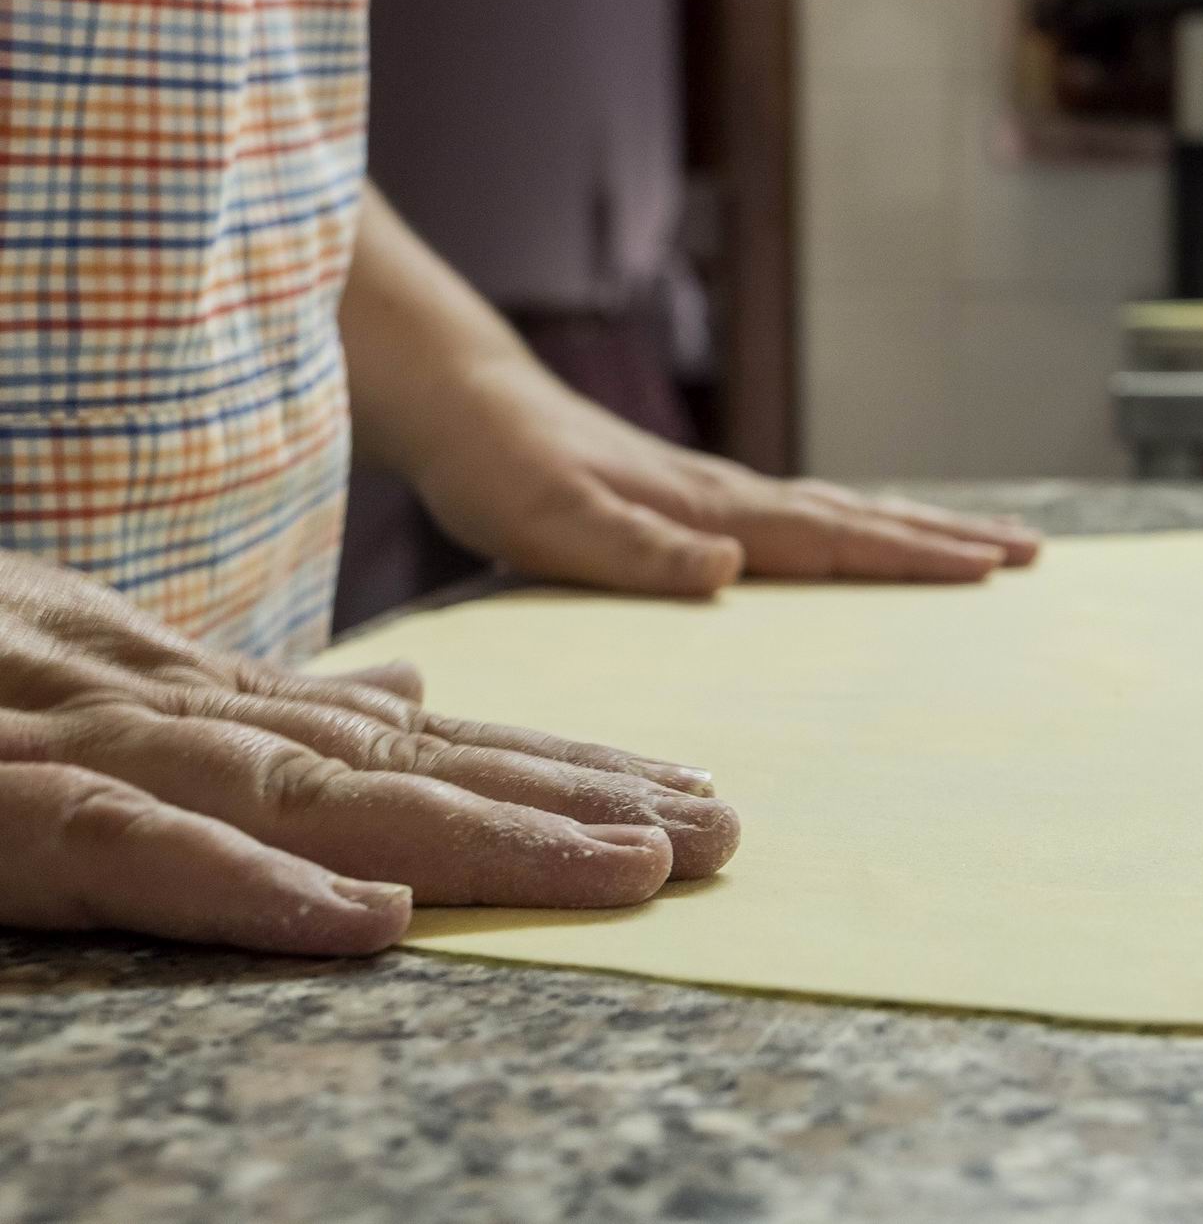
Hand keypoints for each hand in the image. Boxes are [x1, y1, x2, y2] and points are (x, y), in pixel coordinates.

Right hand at [0, 552, 738, 954]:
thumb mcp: (98, 682)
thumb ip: (251, 705)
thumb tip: (402, 701)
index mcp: (195, 696)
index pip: (410, 733)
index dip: (552, 763)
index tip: (683, 795)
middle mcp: (164, 712)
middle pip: (401, 760)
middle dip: (569, 797)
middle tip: (723, 833)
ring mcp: (74, 754)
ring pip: (306, 797)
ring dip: (474, 833)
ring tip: (624, 868)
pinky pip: (128, 854)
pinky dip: (247, 888)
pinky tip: (366, 924)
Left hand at [408, 358, 1042, 597]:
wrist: (468, 409)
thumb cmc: (504, 475)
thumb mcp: (554, 524)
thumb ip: (640, 550)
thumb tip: (734, 565)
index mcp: (715, 512)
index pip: (834, 539)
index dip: (914, 557)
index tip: (991, 568)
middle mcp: (735, 499)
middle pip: (863, 520)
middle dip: (947, 539)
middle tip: (1030, 556)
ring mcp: (723, 495)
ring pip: (843, 514)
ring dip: (916, 530)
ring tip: (985, 547)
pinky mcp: (701, 500)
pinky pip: (807, 518)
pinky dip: (861, 527)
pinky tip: (870, 537)